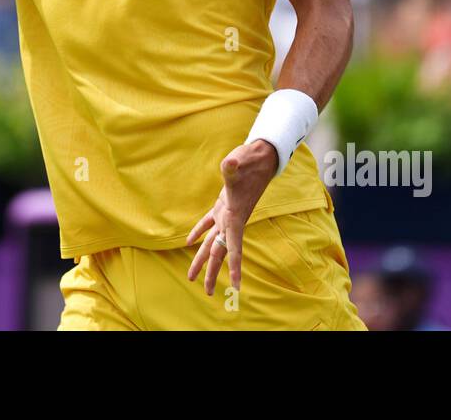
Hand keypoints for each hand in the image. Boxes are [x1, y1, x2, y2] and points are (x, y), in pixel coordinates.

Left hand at [186, 140, 278, 293]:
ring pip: (212, 241)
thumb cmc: (251, 161)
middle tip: (206, 292)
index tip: (235, 287)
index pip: (234, 247)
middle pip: (220, 251)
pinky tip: (189, 242)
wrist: (262, 157)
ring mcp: (227, 213)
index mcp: (235, 216)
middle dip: (212, 271)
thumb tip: (229, 163)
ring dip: (202, 258)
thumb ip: (233, 166)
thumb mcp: (242, 162)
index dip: (234, 267)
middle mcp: (231, 220)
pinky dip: (198, 232)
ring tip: (192, 275)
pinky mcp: (222, 205)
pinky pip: (208, 223)